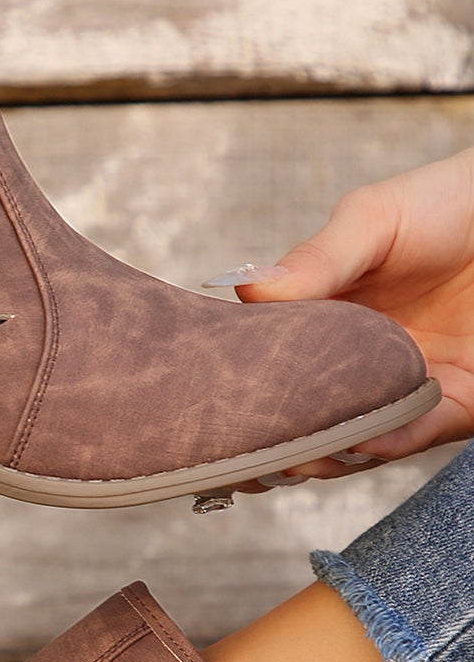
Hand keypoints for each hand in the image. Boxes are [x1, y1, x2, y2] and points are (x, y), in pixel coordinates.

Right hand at [212, 147, 473, 483]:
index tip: (212, 404)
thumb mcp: (372, 219)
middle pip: (305, 419)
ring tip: (291, 459)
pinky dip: (381, 446)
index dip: (242, 391)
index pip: (273, 368)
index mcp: (328, 323)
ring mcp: (405, 390)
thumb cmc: (450, 202)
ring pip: (351, 445)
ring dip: (319, 458)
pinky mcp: (454, 405)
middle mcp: (361, 366)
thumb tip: (247, 291)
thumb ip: (317, 258)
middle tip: (241, 448)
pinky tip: (357, 442)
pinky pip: (410, 439)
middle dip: (273, 442)